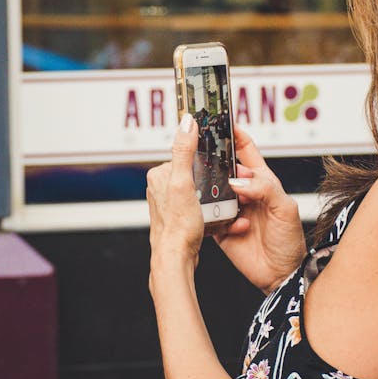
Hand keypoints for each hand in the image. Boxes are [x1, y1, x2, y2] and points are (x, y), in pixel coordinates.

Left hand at [147, 114, 206, 273]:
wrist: (176, 257)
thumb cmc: (178, 225)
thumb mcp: (184, 182)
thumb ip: (184, 150)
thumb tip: (187, 122)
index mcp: (159, 174)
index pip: (188, 157)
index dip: (206, 164)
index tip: (217, 171)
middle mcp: (161, 188)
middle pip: (197, 174)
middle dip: (211, 183)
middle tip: (218, 194)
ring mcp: (170, 203)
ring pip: (200, 192)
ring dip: (212, 199)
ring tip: (216, 209)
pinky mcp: (179, 216)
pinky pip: (200, 208)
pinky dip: (209, 212)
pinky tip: (213, 218)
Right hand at [213, 126, 305, 293]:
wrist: (281, 275)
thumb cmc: (290, 241)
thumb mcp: (285, 209)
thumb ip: (264, 188)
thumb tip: (238, 180)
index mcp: (262, 182)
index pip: (246, 151)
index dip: (235, 135)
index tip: (222, 122)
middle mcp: (244, 193)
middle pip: (223, 169)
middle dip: (214, 162)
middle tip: (205, 159)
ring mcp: (231, 210)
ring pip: (212, 192)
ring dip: (212, 193)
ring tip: (220, 199)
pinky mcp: (220, 228)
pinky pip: (209, 217)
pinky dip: (215, 219)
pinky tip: (233, 227)